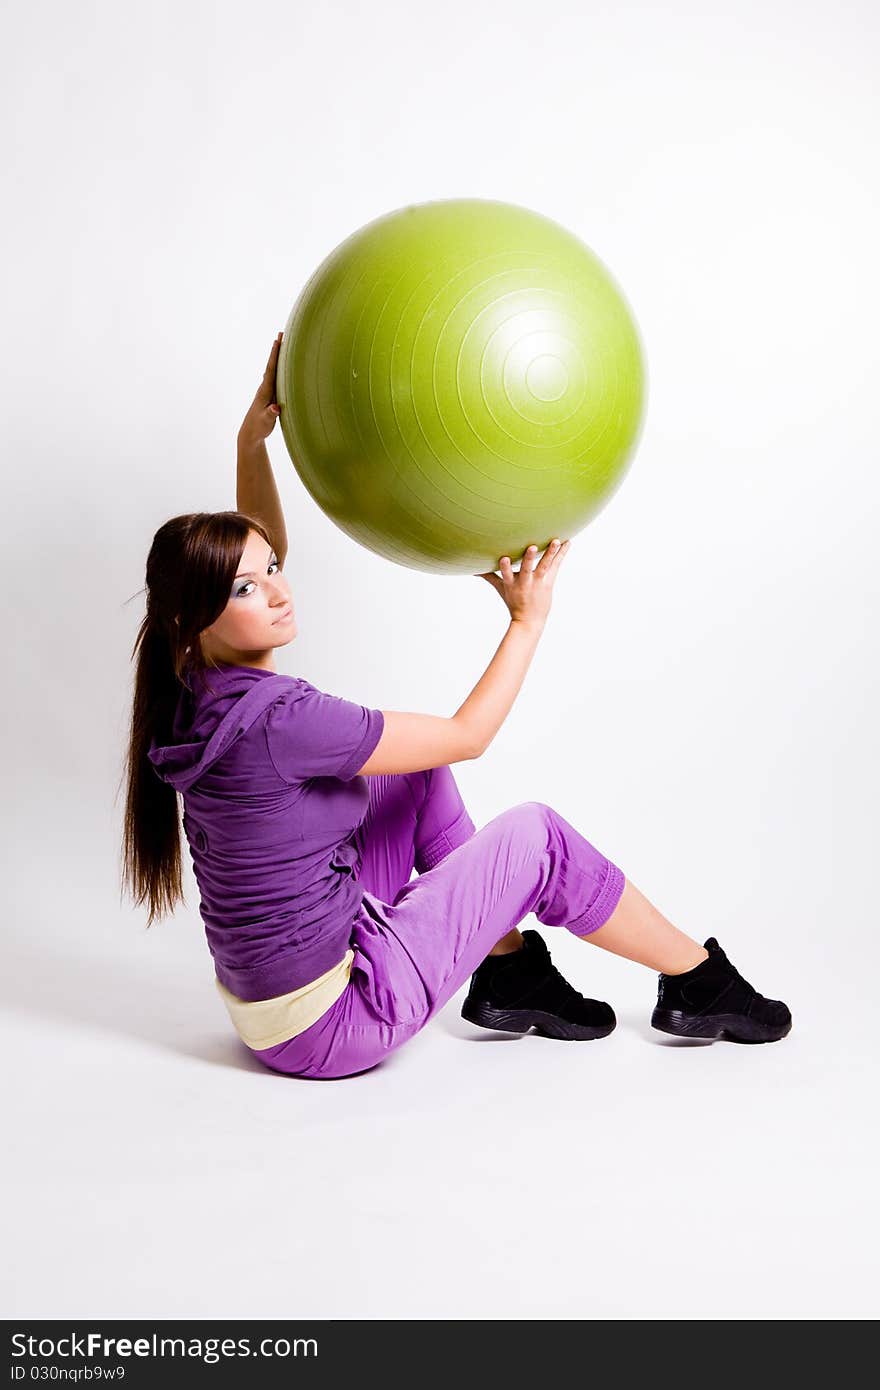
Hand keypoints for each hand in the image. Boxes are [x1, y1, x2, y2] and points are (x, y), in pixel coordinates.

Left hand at [238, 332, 282, 446]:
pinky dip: (282, 368)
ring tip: (285, 343)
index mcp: (265, 390)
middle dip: (277, 349)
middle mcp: (265, 387)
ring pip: (275, 369)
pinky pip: (278, 377)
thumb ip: (270, 414)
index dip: (274, 355)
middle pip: (273, 364)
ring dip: (280, 356)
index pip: (270, 369)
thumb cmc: (259, 427)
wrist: (251, 433)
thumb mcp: (265, 421)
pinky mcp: (271, 395)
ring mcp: (268, 391)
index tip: (278, 341)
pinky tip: (286, 364)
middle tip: (282, 333)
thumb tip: (276, 408)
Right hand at [476, 539, 570, 626]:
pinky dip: (562, 554)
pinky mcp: (549, 582)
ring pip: (545, 566)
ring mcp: (538, 582)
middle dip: (528, 559)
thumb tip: (474, 570)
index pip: (506, 574)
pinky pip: (556, 565)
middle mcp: (525, 582)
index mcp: (511, 583)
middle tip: (531, 547)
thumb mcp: (500, 589)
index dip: (505, 567)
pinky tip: (568, 542)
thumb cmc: (514, 602)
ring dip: (550, 553)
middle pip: (526, 569)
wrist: (529, 620)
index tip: (504, 558)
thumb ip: (489, 576)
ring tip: (556, 541)